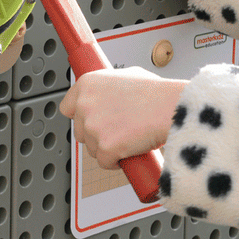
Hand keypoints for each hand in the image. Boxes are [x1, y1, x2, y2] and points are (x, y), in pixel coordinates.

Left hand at [61, 67, 187, 169]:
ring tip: (128, 138)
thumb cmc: (157, 92)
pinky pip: (105, 162)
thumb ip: (110, 85)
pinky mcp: (105, 147)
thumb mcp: (129, 75)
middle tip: (118, 130)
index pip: (67, 107)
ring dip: (107, 148)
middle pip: (79, 131)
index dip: (80, 116)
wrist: (171, 107)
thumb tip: (108, 92)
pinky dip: (117, 161)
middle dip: (97, 134)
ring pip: (92, 148)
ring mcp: (93, 127)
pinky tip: (129, 151)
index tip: (91, 119)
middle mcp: (85, 105)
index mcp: (88, 85)